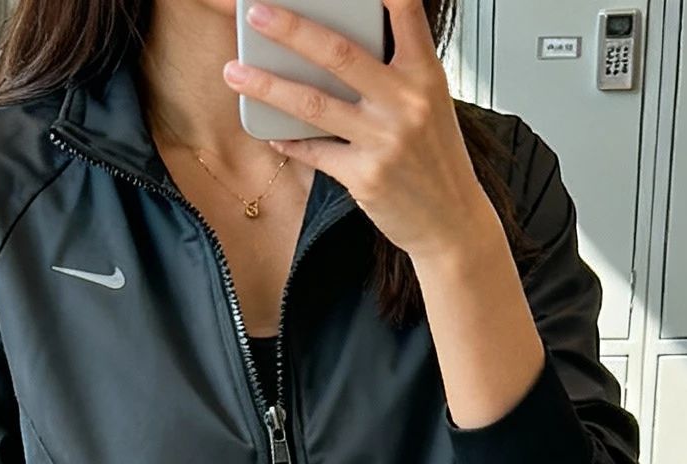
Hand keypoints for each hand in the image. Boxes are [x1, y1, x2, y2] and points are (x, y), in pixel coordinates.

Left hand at [225, 0, 494, 265]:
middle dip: (292, 30)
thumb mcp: (429, 102)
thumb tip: (335, 47)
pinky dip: (289, 141)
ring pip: (314, 104)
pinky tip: (271, 131)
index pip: (406, 12)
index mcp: (425, 73)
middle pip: (339, 54)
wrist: (451, 221)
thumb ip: (394, 71)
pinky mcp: (366, 176)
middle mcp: (406, 101)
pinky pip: (316, 152)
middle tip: (256, 14)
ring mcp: (385, 140)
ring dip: (267, 86)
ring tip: (234, 72)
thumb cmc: (435, 156)